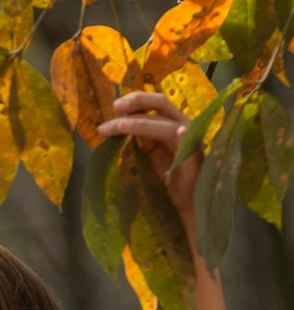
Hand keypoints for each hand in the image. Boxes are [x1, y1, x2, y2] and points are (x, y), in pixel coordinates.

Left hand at [96, 91, 199, 226]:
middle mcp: (183, 128)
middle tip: (115, 107)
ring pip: (166, 125)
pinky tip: (179, 132)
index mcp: (172, 125)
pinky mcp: (196, 162)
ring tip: (119, 126)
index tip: (114, 106)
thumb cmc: (169, 182)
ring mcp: (191, 144)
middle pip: (162, 103)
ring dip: (140, 123)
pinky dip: (184, 137)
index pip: (155, 103)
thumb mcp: (152, 155)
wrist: (187, 208)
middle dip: (138, 101)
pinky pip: (190, 147)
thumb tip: (122, 120)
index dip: (136, 100)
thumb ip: (143, 137)